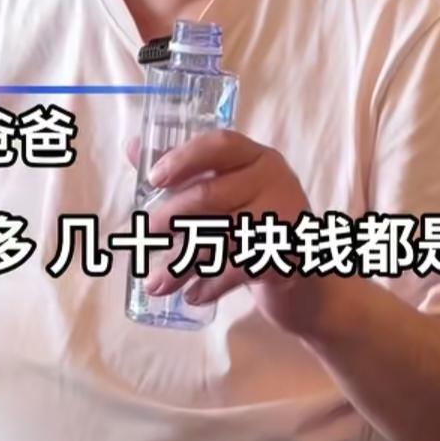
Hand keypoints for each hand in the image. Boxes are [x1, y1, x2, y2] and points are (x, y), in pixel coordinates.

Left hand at [127, 129, 335, 335]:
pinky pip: (238, 270)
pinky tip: (192, 295)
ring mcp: (286, 218)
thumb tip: (131, 148)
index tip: (154, 178)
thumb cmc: (253, 225)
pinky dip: (210, 285)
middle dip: (170, 219)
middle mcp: (275, 181)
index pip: (220, 145)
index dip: (184, 159)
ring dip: (181, 264)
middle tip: (145, 238)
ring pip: (220, 239)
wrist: (308, 275)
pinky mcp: (289, 255)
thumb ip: (184, 172)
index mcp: (257, 158)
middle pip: (211, 196)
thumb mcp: (227, 192)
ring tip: (155, 284)